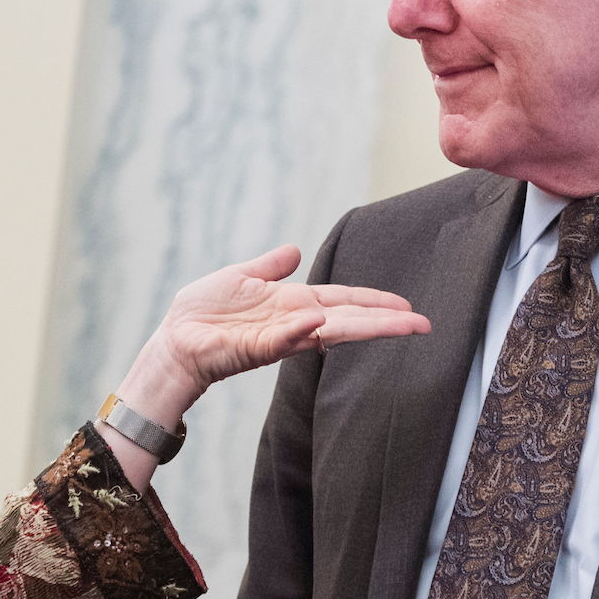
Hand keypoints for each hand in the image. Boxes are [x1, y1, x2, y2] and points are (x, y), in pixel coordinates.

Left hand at [102, 245, 428, 486]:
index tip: (407, 307)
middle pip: (350, 320)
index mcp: (295, 304)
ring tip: (400, 324)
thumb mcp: (241, 277)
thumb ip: (269, 267)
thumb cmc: (204, 312)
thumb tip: (294, 250)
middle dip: (387, 322)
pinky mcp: (258, 348)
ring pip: (331, 332)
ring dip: (364, 328)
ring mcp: (280, 337)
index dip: (375, 303)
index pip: (345, 301)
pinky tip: (321, 323)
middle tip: (423, 324)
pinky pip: (285, 339)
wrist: (174, 338)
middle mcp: (295, 322)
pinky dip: (302, 331)